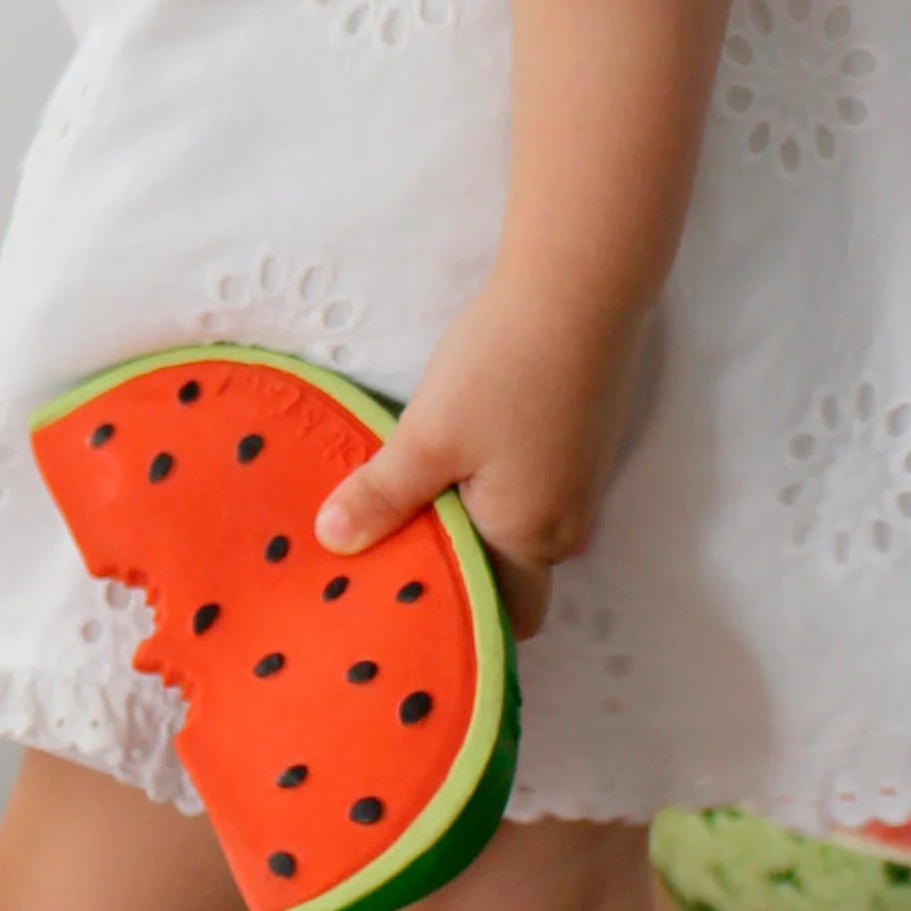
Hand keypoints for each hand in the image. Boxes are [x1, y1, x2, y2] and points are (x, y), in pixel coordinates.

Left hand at [313, 283, 647, 641]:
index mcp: (530, 540)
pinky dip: (483, 492)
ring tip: (394, 506)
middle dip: (450, 572)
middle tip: (378, 556)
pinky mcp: (574, 448)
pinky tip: (439, 460)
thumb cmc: (504, 370)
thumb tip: (331, 545)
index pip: (498, 618)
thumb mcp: (428, 435)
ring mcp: (575, 487)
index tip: (389, 607)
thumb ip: (381, 496)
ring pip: (510, 532)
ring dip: (462, 524)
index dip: (450, 619)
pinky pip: (523, 494)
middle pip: (504, 580)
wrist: (579, 290)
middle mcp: (563, 528)